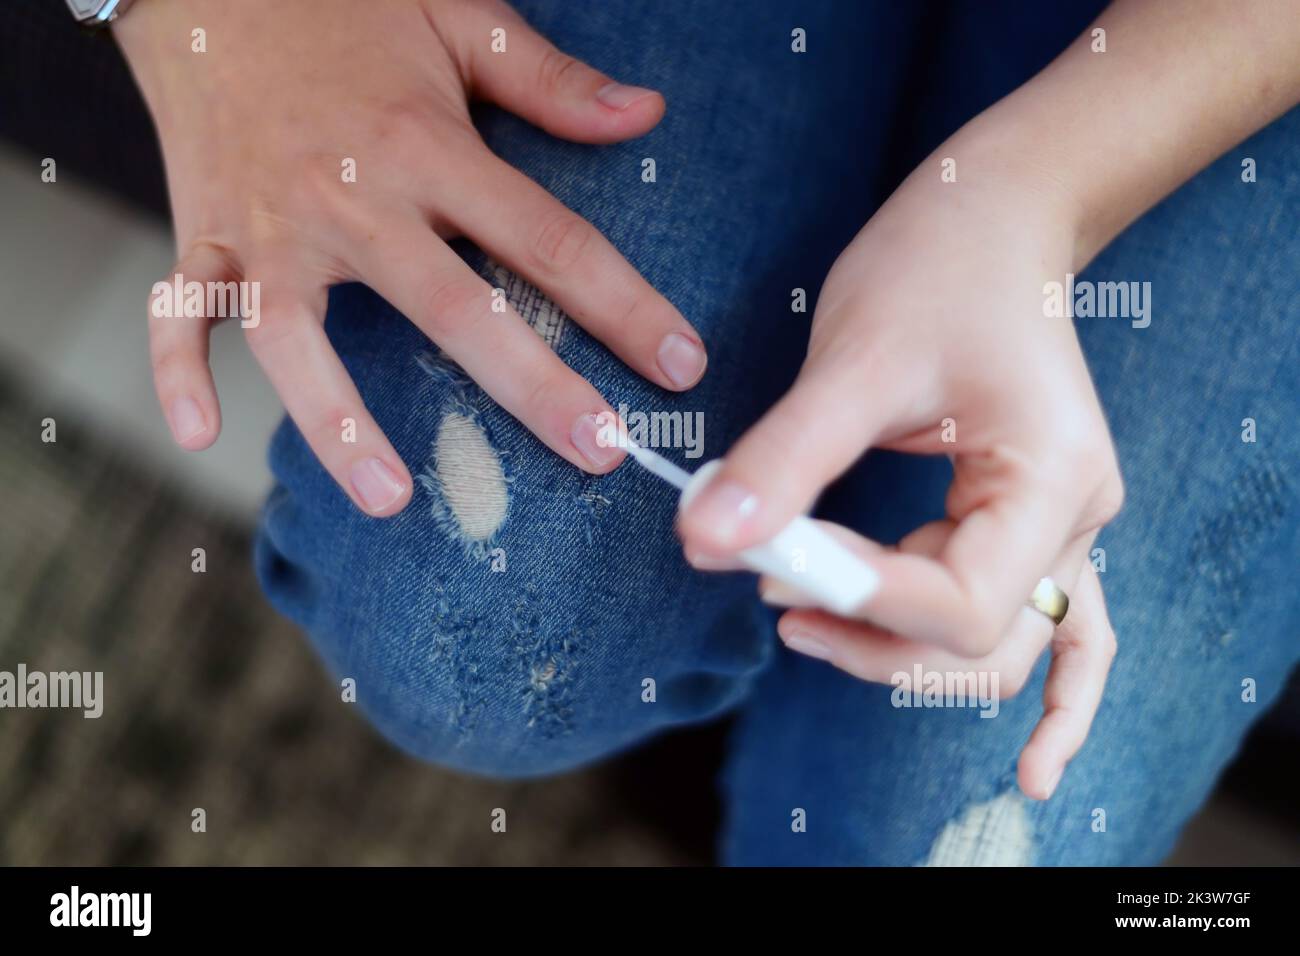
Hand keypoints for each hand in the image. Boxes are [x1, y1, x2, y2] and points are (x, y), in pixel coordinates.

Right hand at [117, 0, 705, 514]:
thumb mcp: (454, 15)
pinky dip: (176, 372)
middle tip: (599, 453)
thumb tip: (644, 113)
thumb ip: (548, 78)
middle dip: (532, 389)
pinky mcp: (202, 233)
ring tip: (392, 500)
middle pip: (452, 309)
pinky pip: (178, 312)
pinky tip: (200, 436)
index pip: (547, 240)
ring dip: (339, 421)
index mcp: (427, 146)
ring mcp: (268, 224)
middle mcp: (353, 199)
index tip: (680, 366)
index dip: (623, 307)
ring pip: (298, 336)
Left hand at [677, 141, 1124, 797]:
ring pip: (988, 645)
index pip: (957, 599)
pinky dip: (1041, 702)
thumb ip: (784, 460)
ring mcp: (1059, 530)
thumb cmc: (938, 264)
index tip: (766, 563)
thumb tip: (701, 542)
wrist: (993, 213)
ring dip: (899, 652)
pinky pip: (1049, 635)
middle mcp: (1073, 520)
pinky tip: (1032, 772)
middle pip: (972, 642)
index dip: (858, 598)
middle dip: (864, 633)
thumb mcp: (856, 360)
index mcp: (1052, 480)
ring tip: (802, 622)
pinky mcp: (1024, 524)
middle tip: (765, 589)